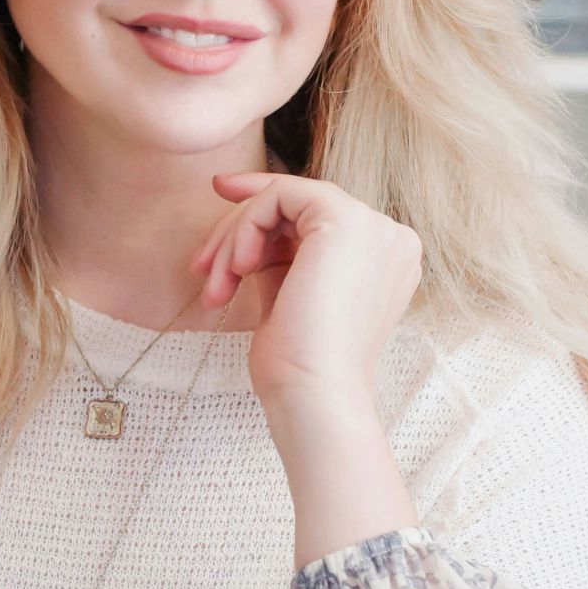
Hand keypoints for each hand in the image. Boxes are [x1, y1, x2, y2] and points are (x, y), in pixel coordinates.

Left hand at [189, 172, 421, 406]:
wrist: (314, 395)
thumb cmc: (298, 365)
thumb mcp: (290, 296)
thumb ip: (280, 256)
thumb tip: (245, 225)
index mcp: (382, 260)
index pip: (316, 219)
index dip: (264, 208)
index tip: (220, 194)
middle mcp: (387, 238)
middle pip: (298, 207)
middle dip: (239, 229)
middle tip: (199, 267)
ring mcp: (373, 226)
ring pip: (285, 199)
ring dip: (235, 238)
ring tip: (216, 286)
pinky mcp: (346, 219)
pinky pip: (280, 196)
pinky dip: (246, 226)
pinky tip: (237, 268)